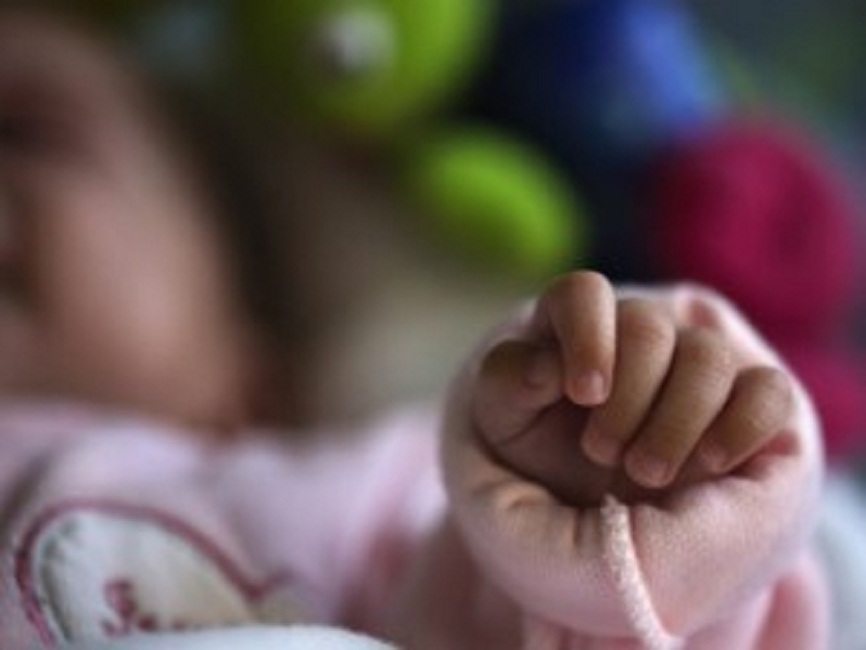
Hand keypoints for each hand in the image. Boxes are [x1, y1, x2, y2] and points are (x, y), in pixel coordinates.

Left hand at [472, 271, 793, 505]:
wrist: (585, 493)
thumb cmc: (538, 444)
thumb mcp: (504, 419)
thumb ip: (508, 382)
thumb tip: (543, 367)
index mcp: (576, 319)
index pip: (584, 293)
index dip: (588, 337)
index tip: (584, 394)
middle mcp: (641, 327)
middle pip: (648, 327)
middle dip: (628, 397)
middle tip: (602, 453)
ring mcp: (699, 357)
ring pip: (708, 358)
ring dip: (676, 422)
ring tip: (644, 473)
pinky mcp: (749, 395)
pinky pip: (769, 392)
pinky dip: (741, 428)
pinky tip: (709, 464)